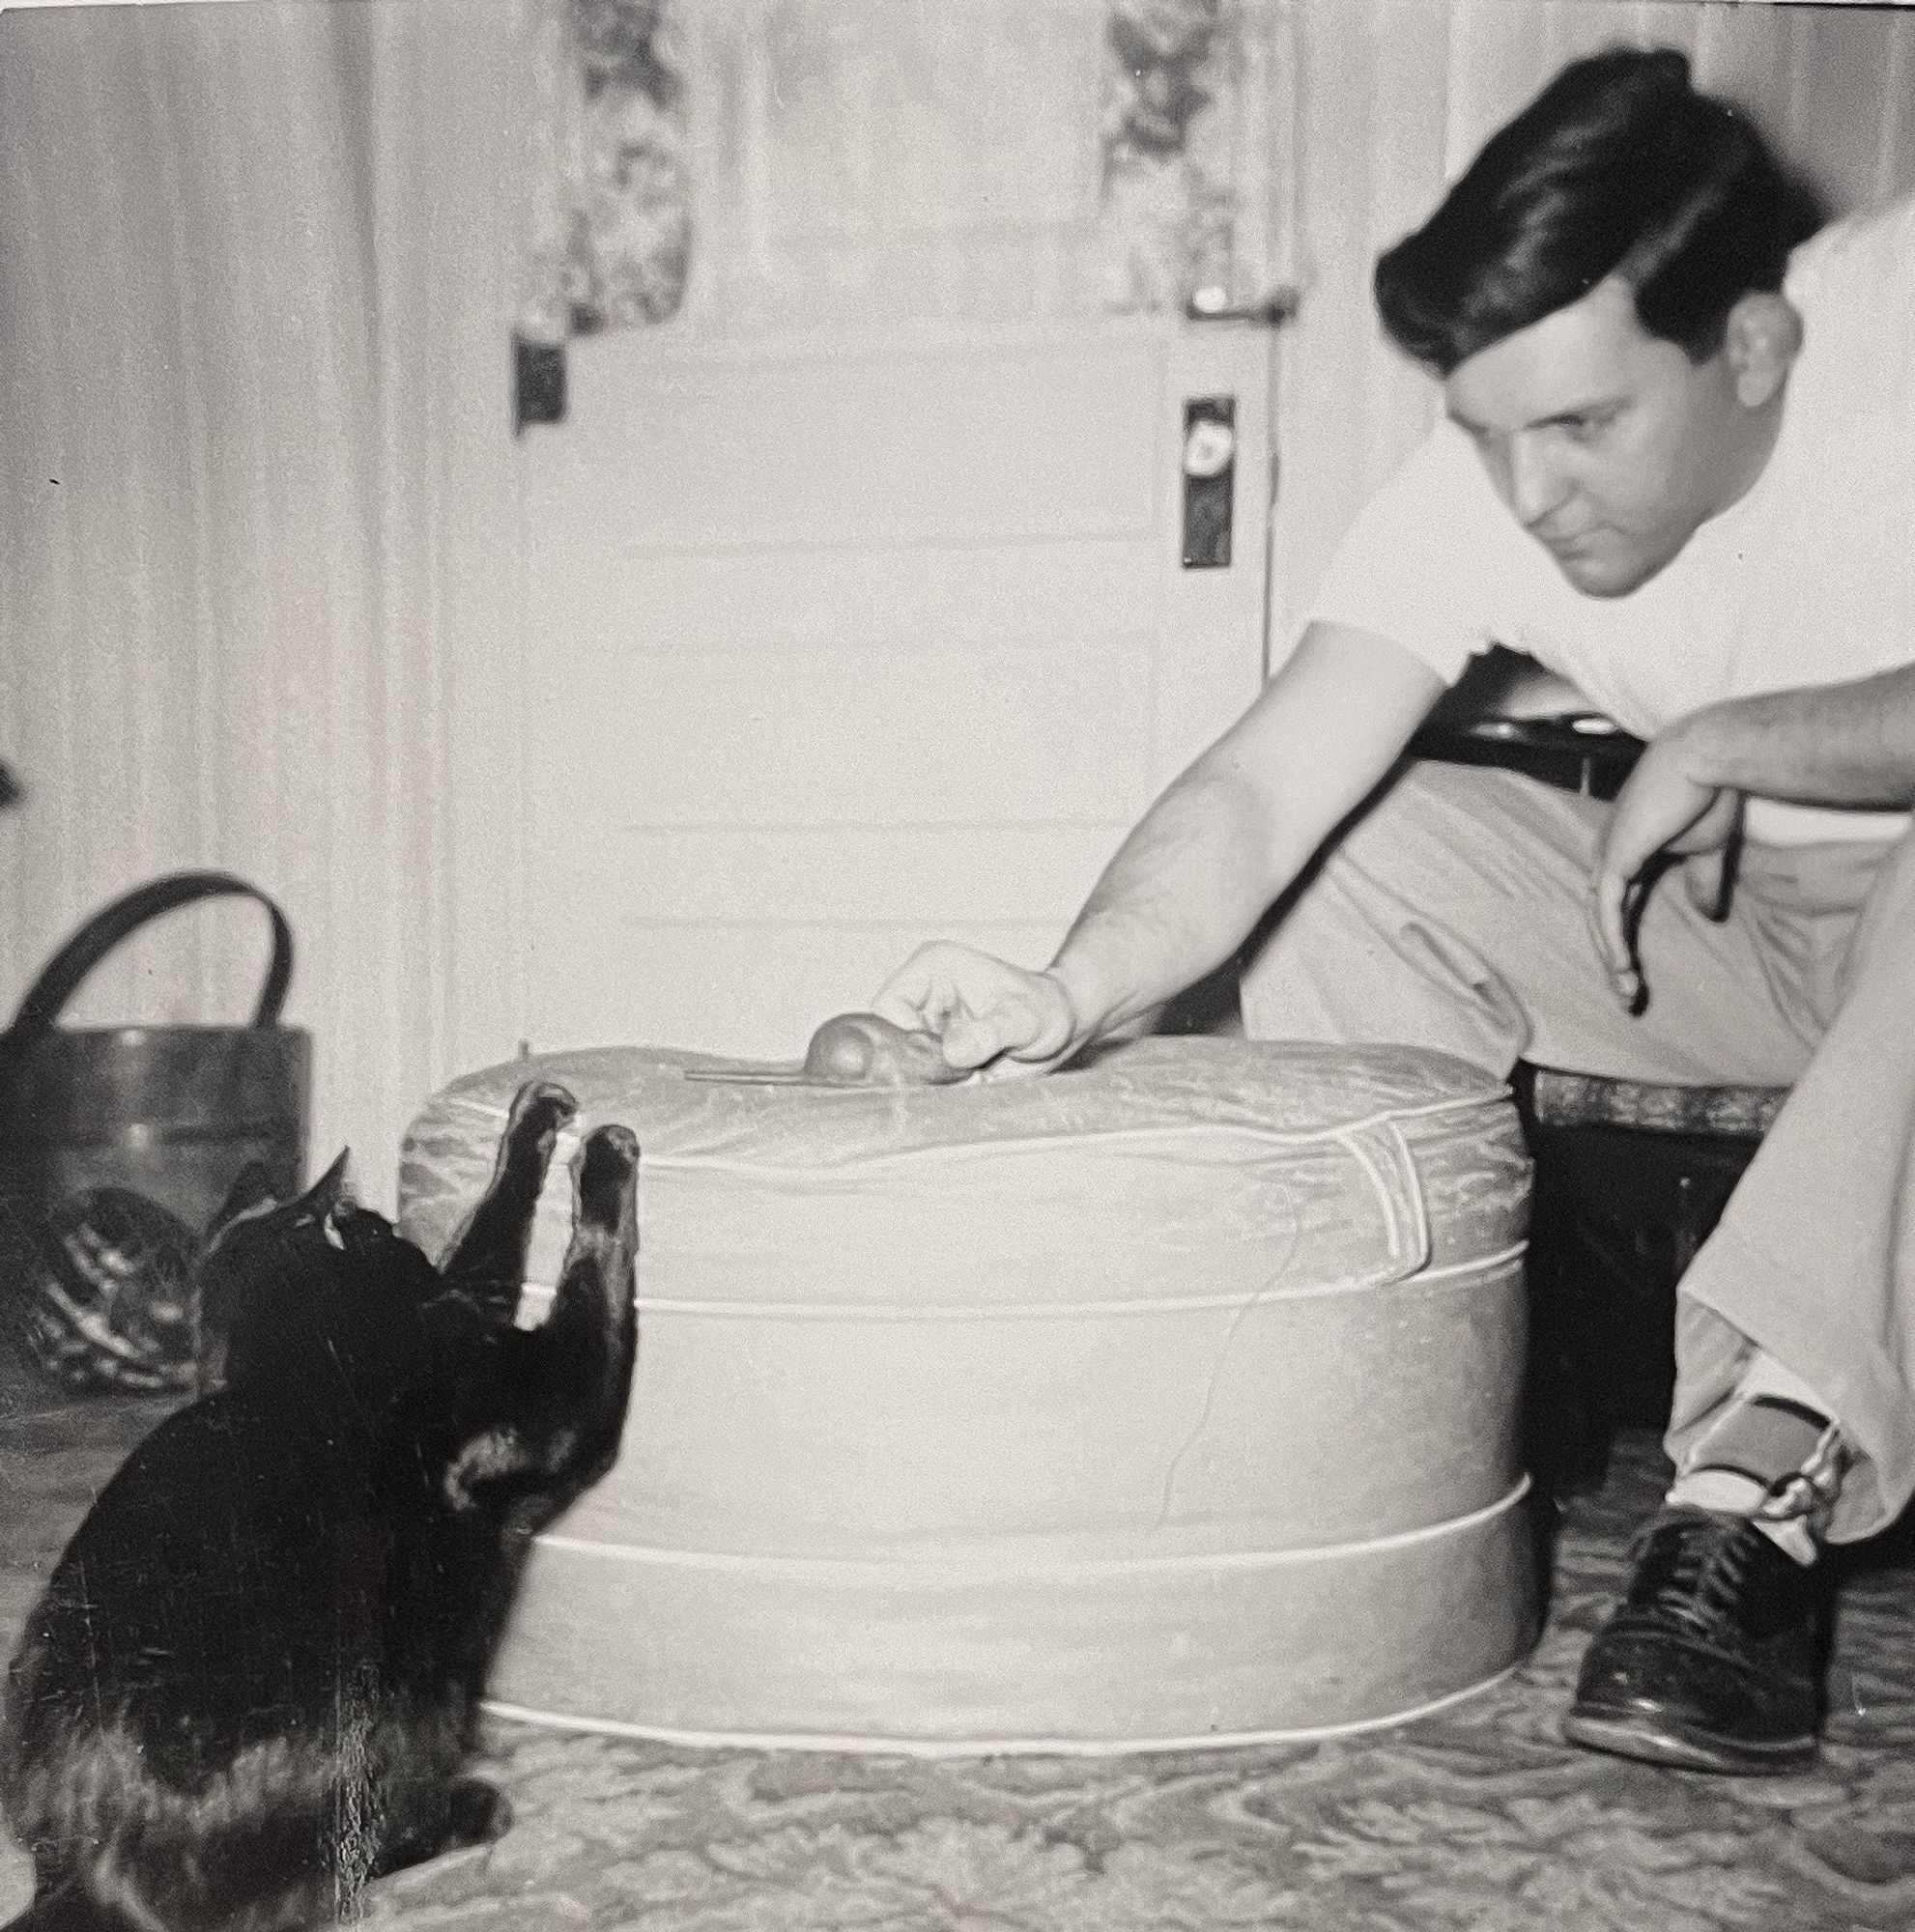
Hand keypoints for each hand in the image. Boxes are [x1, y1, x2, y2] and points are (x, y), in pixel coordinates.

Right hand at [871, 943, 1077, 1076]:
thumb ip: (990, 1033)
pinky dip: (940, 1084)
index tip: (938, 1060)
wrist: (1063, 1025)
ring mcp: (927, 1019)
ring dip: (931, 1077)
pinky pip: (920, 1071)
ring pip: (903, 1058)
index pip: (887, 1006)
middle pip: (889, 1036)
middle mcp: (923, 991)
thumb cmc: (1047, 1009)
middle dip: (918, 1062)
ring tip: (972, 1076)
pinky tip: (970, 1081)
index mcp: (933, 966)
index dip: (903, 1037)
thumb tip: (955, 1051)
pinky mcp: (935, 1044)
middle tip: (960, 1075)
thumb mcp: (1024, 1021)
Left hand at [1590, 724, 1740, 1009]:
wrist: (1710, 758)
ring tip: (1628, 992)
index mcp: (1627, 852)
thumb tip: (1709, 915)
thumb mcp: (1706, 849)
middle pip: (1600, 917)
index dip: (1623, 940)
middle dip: (1612, 958)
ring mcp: (1607, 855)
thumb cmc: (1709, 793)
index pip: (1616, 906)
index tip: (1637, 975)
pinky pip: (1606, 910)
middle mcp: (1609, 855)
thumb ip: (1702, 882)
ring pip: (1599, 919)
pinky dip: (1611, 939)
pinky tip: (1621, 967)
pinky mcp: (1615, 858)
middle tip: (1628, 994)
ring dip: (1611, 958)